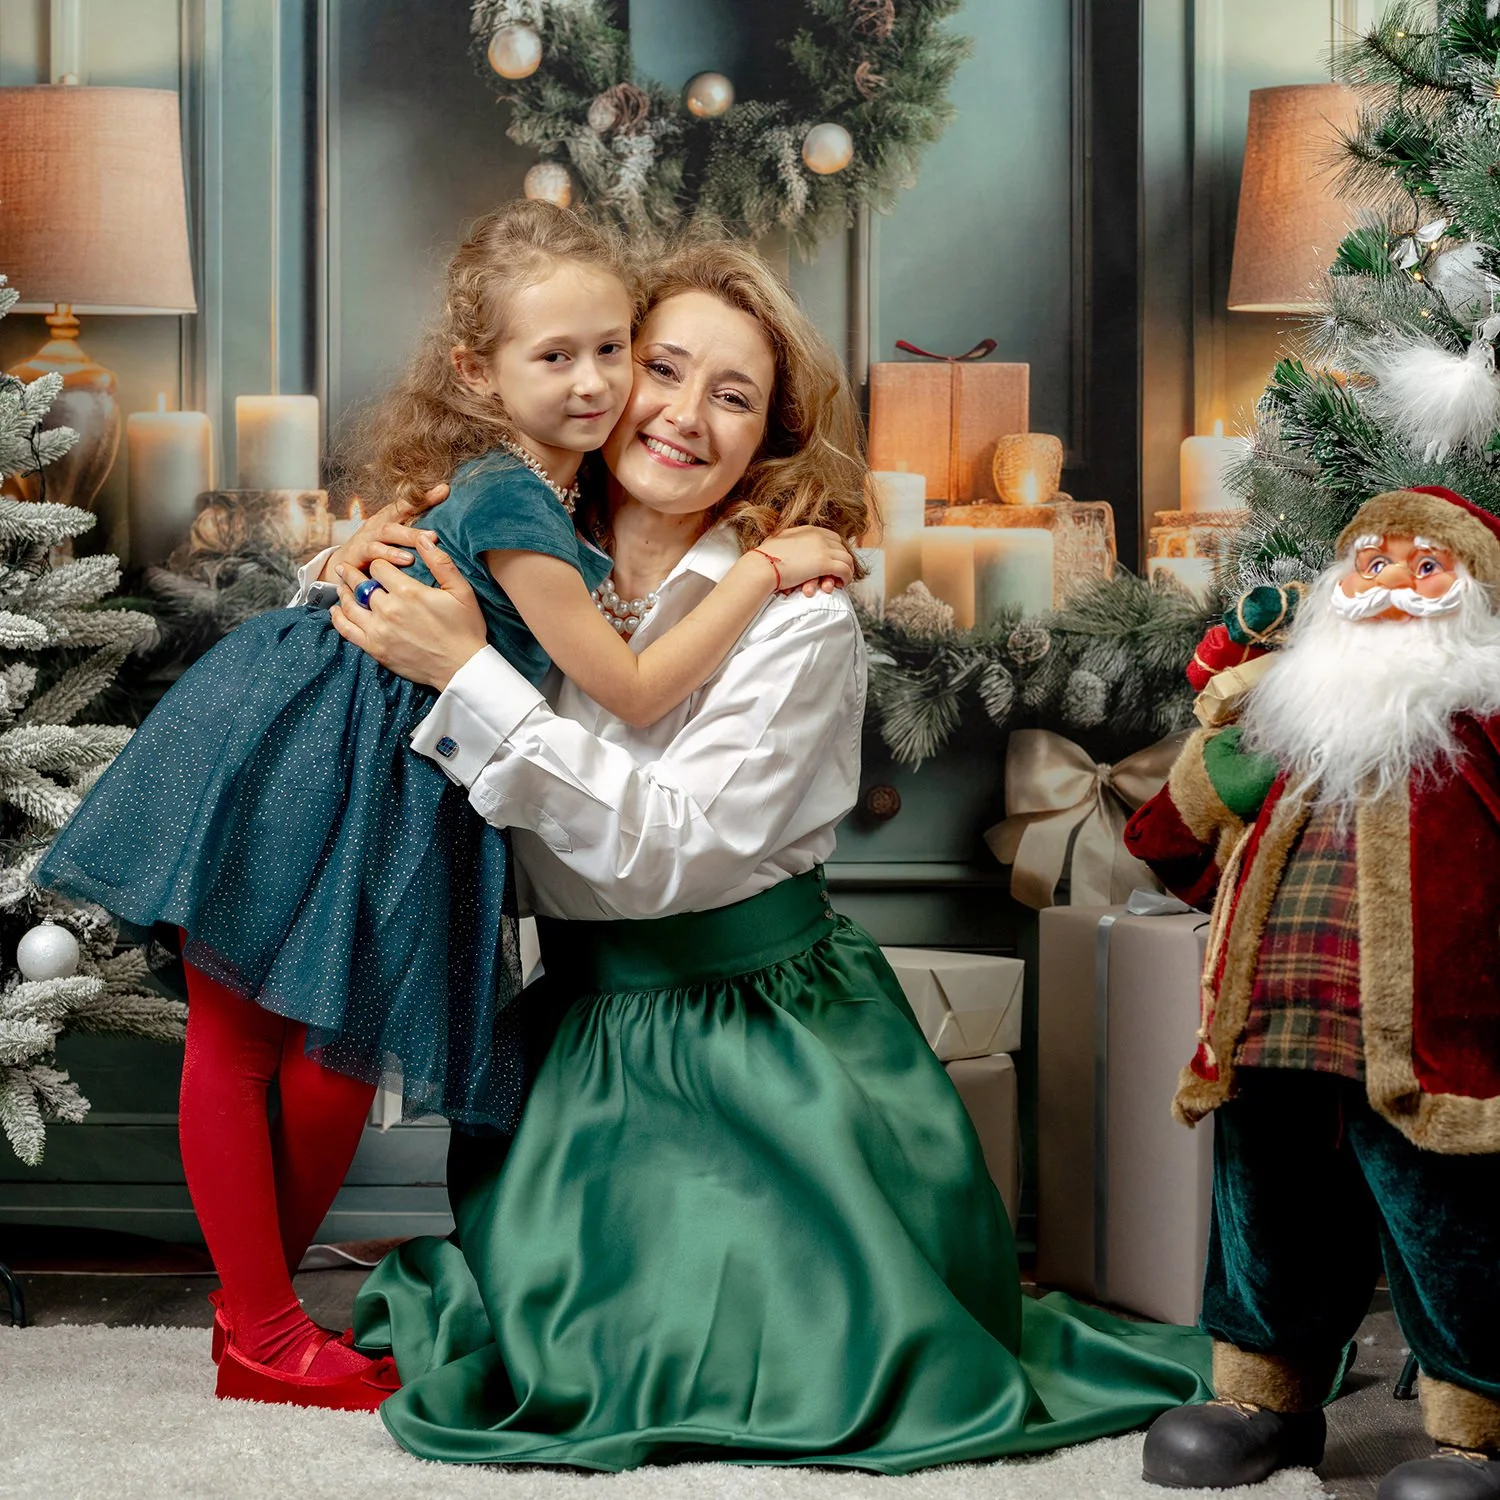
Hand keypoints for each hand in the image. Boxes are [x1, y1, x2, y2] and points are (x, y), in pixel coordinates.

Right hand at [317, 483, 450, 582]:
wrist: (342, 568)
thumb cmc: (374, 553)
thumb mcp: (393, 542)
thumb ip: (413, 536)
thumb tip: (442, 534)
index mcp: (389, 519)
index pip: (408, 504)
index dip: (425, 496)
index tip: (444, 489)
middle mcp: (378, 524)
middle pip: (399, 514)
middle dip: (420, 512)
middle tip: (441, 521)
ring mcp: (367, 537)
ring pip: (388, 533)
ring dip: (409, 536)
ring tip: (429, 539)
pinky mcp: (358, 553)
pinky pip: (373, 552)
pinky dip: (389, 556)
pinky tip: (406, 561)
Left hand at [328, 535, 486, 691]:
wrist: (462, 667)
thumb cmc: (465, 628)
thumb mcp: (461, 590)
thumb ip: (441, 562)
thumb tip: (423, 538)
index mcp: (408, 591)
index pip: (379, 567)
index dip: (379, 562)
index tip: (381, 565)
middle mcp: (388, 609)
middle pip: (360, 584)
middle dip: (353, 573)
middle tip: (345, 567)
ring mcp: (379, 631)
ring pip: (349, 605)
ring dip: (343, 592)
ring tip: (341, 586)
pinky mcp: (376, 649)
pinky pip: (347, 630)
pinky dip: (338, 618)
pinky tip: (336, 610)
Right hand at [757, 526, 853, 593]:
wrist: (762, 566)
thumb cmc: (764, 557)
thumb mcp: (778, 539)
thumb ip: (789, 538)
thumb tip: (787, 540)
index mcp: (808, 530)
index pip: (832, 536)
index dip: (836, 549)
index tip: (834, 560)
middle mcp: (818, 536)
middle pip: (842, 547)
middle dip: (843, 560)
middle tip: (840, 572)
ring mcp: (822, 549)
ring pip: (847, 558)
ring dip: (847, 570)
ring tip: (842, 580)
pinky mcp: (824, 563)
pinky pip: (845, 569)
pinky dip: (846, 577)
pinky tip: (841, 584)